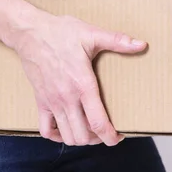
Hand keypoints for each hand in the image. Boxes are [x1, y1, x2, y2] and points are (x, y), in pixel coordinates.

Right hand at [0, 0, 146, 145]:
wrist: (30, 32)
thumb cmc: (61, 32)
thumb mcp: (92, 34)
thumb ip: (117, 41)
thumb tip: (141, 44)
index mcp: (83, 84)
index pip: (97, 121)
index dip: (109, 136)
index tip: (118, 138)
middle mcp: (66, 98)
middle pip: (82, 135)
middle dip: (97, 139)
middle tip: (107, 131)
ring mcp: (51, 101)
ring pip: (66, 136)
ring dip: (80, 139)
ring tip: (90, 131)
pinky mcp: (40, 101)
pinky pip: (45, 129)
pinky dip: (57, 135)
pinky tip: (66, 128)